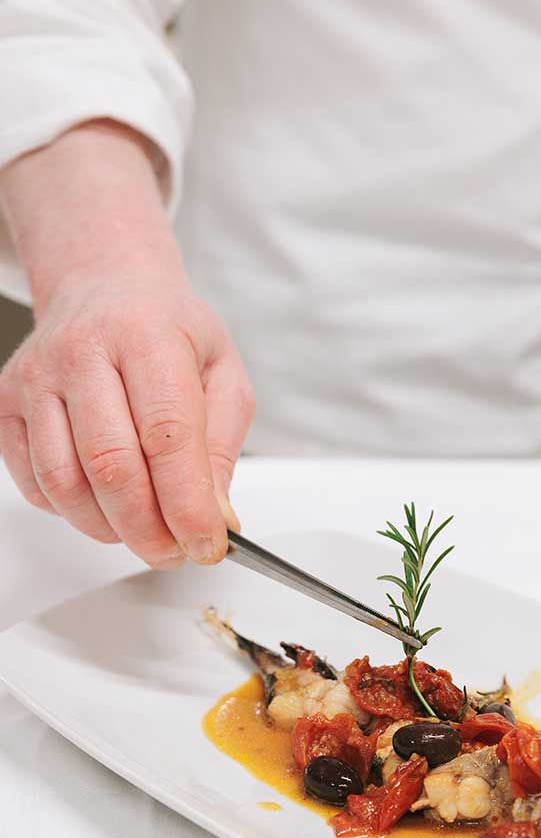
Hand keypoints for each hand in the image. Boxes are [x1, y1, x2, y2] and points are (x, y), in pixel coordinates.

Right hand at [0, 273, 254, 566]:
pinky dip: (73, 512)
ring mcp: (36, 379)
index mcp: (146, 336)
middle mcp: (82, 353)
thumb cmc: (166, 330)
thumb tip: (214, 516)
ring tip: (145, 531)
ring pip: (66, 483)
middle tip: (176, 551)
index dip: (187, 504)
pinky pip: (34, 483)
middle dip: (149, 529)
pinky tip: (104, 504)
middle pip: (112, 467)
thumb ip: (222, 447)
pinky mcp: (7, 405)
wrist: (104, 286)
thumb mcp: (222, 374)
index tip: (207, 543)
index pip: (167, 436)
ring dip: (110, 528)